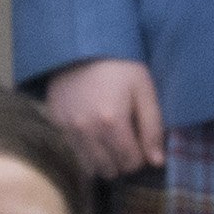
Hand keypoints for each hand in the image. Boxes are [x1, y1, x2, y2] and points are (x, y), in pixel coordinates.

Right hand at [42, 59, 170, 181]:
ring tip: (109, 140)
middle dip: (122, 161)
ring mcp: (68, 129)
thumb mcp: (143, 90)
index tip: (140, 141)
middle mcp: (87, 130)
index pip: (131, 163)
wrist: (82, 44)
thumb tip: (157, 162)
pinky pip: (73, 152)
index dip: (140, 156)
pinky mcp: (55, 123)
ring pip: (89, 167)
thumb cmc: (120, 65)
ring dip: (103, 160)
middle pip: (110, 169)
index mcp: (112, 122)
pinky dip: (85, 150)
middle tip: (126, 141)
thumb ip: (152, 128)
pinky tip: (92, 132)